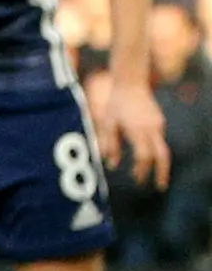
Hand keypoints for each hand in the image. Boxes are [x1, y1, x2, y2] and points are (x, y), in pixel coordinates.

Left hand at [92, 72, 172, 190]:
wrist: (131, 83)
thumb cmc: (115, 104)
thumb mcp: (107, 123)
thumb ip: (109, 144)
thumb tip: (111, 165)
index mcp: (138, 130)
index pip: (144, 156)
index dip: (141, 170)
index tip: (136, 180)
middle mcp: (152, 129)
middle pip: (163, 156)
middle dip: (162, 173)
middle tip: (160, 187)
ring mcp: (158, 125)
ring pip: (163, 149)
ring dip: (159, 164)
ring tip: (154, 176)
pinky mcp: (160, 122)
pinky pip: (159, 141)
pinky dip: (155, 152)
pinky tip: (146, 158)